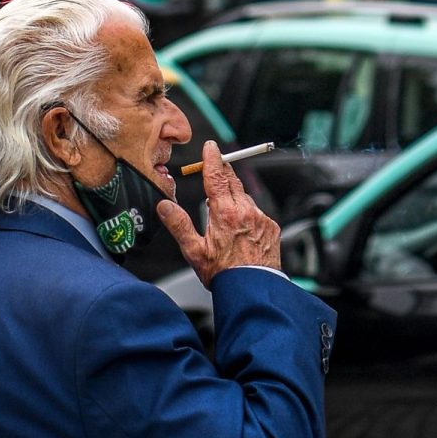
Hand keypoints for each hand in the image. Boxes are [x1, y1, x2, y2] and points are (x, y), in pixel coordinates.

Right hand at [157, 140, 280, 287]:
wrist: (252, 290)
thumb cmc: (223, 274)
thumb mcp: (195, 251)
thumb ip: (179, 225)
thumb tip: (164, 205)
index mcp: (225, 213)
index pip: (217, 176)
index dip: (212, 159)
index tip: (211, 147)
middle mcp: (246, 211)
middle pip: (233, 181)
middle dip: (223, 174)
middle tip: (214, 171)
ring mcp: (261, 218)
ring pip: (246, 198)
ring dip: (235, 198)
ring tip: (225, 216)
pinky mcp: (271, 228)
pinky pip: (258, 212)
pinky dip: (248, 214)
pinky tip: (241, 231)